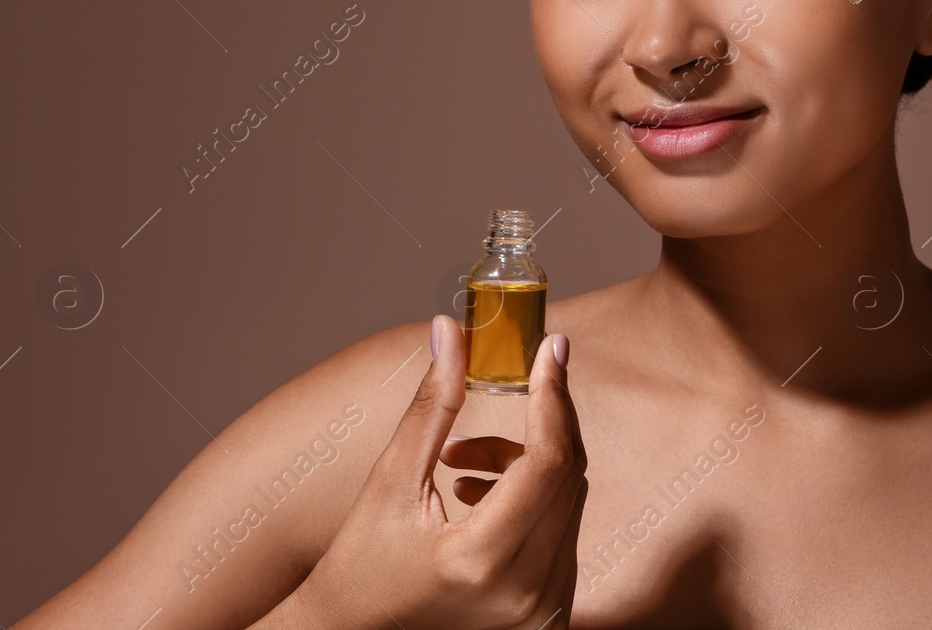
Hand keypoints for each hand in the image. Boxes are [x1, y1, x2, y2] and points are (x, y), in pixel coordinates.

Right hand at [288, 316, 587, 629]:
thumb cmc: (360, 564)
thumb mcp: (388, 482)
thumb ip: (431, 405)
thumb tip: (451, 330)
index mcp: (480, 562)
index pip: (548, 462)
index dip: (553, 396)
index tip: (550, 348)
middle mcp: (525, 593)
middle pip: (569, 475)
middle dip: (542, 419)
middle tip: (514, 380)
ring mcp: (543, 611)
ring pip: (570, 499)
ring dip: (528, 461)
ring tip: (459, 462)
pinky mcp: (551, 615)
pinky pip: (564, 531)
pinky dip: (534, 497)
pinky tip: (479, 495)